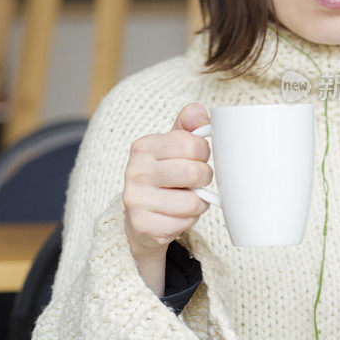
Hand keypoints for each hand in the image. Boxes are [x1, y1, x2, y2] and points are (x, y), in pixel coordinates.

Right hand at [123, 103, 212, 257]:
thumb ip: (189, 124)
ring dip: (199, 202)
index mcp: (143, 146)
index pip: (192, 144)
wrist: (141, 215)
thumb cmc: (164, 174)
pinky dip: (189, 220)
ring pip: (193, 201)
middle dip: (205, 178)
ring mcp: (136, 200)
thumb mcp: (173, 145)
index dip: (203, 152)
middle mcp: (135, 171)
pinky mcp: (144, 225)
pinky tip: (177, 214)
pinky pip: (185, 222)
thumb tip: (201, 114)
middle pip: (194, 172)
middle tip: (198, 180)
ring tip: (187, 197)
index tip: (197, 157)